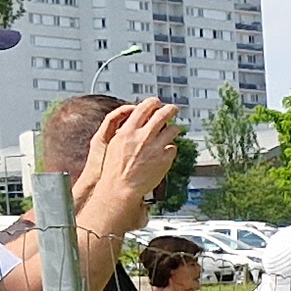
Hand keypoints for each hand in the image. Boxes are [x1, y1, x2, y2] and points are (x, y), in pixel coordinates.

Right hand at [76, 99, 183, 220]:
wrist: (121, 187)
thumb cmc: (115, 168)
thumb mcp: (115, 143)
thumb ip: (127, 130)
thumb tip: (137, 120)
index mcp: (128, 131)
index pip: (143, 108)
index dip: (152, 102)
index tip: (156, 102)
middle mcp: (143, 137)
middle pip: (162, 115)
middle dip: (170, 109)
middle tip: (173, 109)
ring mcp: (156, 148)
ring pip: (173, 129)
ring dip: (174, 128)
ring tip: (174, 129)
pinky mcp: (165, 159)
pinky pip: (172, 148)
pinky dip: (170, 148)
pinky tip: (165, 152)